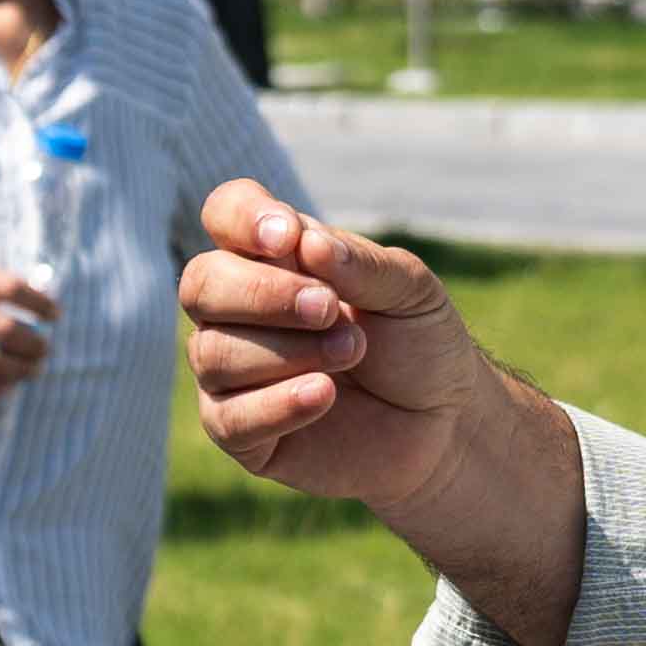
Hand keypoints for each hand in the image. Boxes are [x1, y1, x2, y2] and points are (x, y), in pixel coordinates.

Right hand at [178, 189, 499, 497]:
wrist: (443, 423)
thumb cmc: (418, 345)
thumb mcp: (410, 292)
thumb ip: (362, 265)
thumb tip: (307, 244)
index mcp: (274, 258)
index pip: (225, 214)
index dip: (241, 218)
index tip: (288, 237)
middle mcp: (238, 310)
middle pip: (202, 283)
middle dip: (262, 293)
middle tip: (328, 308)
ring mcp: (232, 372)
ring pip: (214, 352)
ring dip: (290, 351)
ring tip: (352, 351)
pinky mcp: (239, 431)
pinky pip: (227, 417)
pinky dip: (278, 403)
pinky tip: (324, 395)